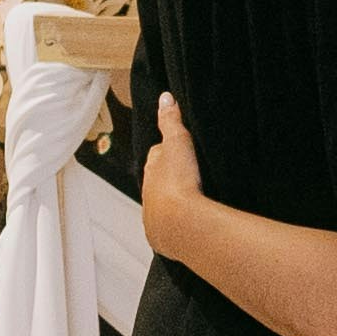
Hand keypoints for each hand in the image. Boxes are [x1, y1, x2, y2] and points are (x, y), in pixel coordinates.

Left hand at [144, 94, 205, 233]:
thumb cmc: (179, 182)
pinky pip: (166, 228)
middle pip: (157, 182)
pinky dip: (174, 225)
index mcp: (151, 169)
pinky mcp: (162, 238)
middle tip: (185, 176)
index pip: (157, 155)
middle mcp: (148, 194)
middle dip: (168, 179)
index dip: (167, 152)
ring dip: (171, 203)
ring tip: (188, 201)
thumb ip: (171, 120)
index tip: (178, 151)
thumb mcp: (178, 143)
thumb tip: (164, 97)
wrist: (180, 224)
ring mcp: (153, 217)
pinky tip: (186, 224)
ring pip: (160, 206)